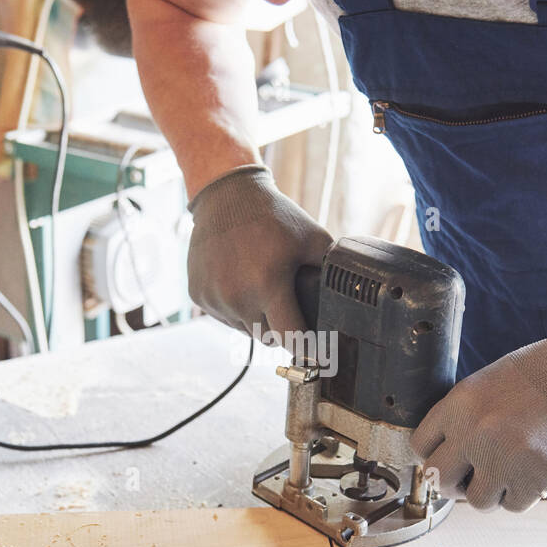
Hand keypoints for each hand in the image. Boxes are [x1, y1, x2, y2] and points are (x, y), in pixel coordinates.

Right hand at [187, 164, 333, 340]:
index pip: (290, 338)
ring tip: (260, 287)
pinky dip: (234, 308)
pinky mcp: (198, 295)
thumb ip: (330, 271)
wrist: (227, 196)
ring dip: (255, 319)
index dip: (306, 347)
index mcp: (268, 285)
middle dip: (280, 328)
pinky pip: (223, 317)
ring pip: (244, 329)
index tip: (315, 350)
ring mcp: (214, 298)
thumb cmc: (273, 217)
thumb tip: (348, 298)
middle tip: (287, 306)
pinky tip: (239, 282)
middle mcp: (237, 297)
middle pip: (267, 337)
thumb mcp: (313, 238)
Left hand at [411, 327, 546, 511]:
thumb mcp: (490, 382)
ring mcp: (505, 458)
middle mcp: (476, 433)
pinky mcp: (536, 478)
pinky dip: (523, 495)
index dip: (433, 457)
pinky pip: (514, 505)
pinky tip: (535, 472)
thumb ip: (464, 416)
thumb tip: (446, 453)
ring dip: (492, 493)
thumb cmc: (544, 374)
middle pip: (438, 480)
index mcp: (460, 405)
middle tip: (470, 479)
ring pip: (477, 501)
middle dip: (453, 484)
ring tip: (510, 473)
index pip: (420, 447)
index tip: (449, 460)